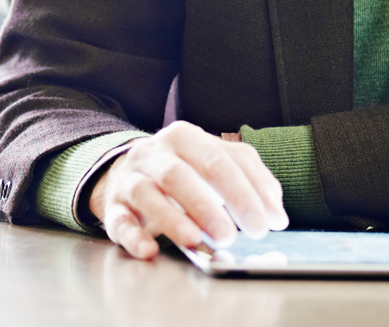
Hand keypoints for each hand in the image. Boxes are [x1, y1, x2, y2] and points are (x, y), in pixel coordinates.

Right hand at [87, 121, 288, 259]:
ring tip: (197, 241)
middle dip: (209, 206)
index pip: (219, 160)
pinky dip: (133, 237)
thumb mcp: (216, 163)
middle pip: (179, 174)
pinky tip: (149, 251)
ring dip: (173, 220)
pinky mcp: (113, 207)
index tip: (269, 222)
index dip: (247, 192)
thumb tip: (274, 210)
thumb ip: (249, 177)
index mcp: (185, 137)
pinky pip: (119, 221)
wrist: (131, 173)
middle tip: (233, 236)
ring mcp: (130, 179)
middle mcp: (154, 153)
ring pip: (147, 194)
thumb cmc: (185, 171)